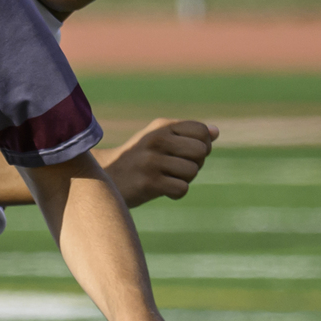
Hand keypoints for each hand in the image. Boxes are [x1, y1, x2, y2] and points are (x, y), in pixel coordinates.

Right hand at [98, 118, 218, 207]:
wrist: (105, 178)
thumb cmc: (138, 160)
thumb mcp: (159, 140)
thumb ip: (187, 135)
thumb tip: (215, 132)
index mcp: (162, 127)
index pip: (202, 132)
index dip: (203, 146)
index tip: (188, 154)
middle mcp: (157, 140)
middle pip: (200, 151)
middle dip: (195, 164)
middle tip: (177, 170)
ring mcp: (151, 161)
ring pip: (192, 171)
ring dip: (185, 180)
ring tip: (168, 180)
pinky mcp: (148, 183)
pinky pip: (182, 188)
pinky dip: (176, 193)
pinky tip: (163, 191)